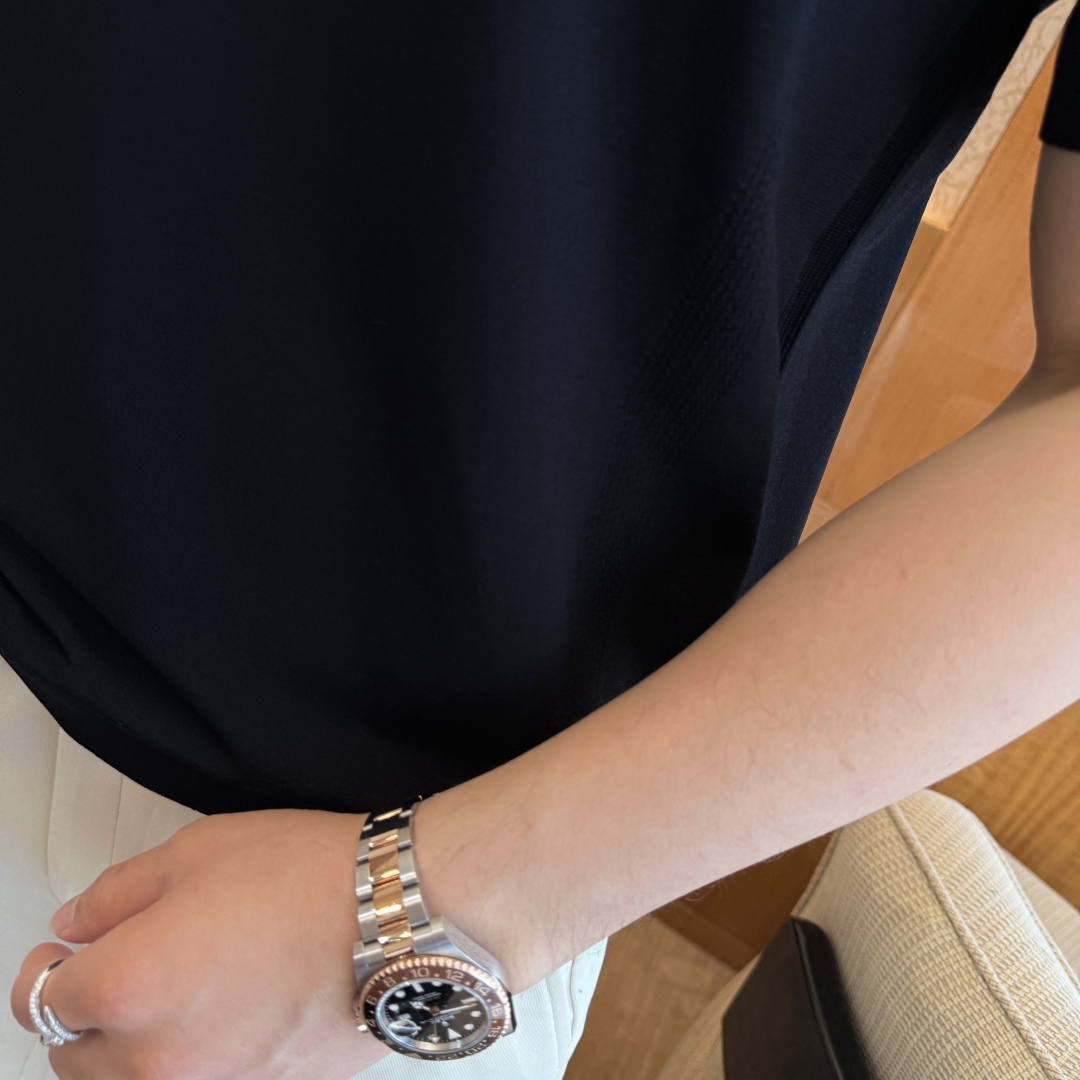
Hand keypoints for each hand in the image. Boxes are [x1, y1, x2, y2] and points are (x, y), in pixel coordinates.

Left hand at [9, 809, 392, 1078]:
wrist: (397, 918)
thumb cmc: (307, 877)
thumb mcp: (197, 851)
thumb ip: (117, 893)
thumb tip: (77, 924)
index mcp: (125, 987)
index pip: (41, 1001)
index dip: (43, 969)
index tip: (55, 954)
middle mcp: (153, 1058)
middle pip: (72, 1059)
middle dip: (80, 1015)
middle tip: (117, 969)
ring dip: (131, 1046)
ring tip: (177, 991)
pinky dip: (194, 1059)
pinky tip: (228, 1011)